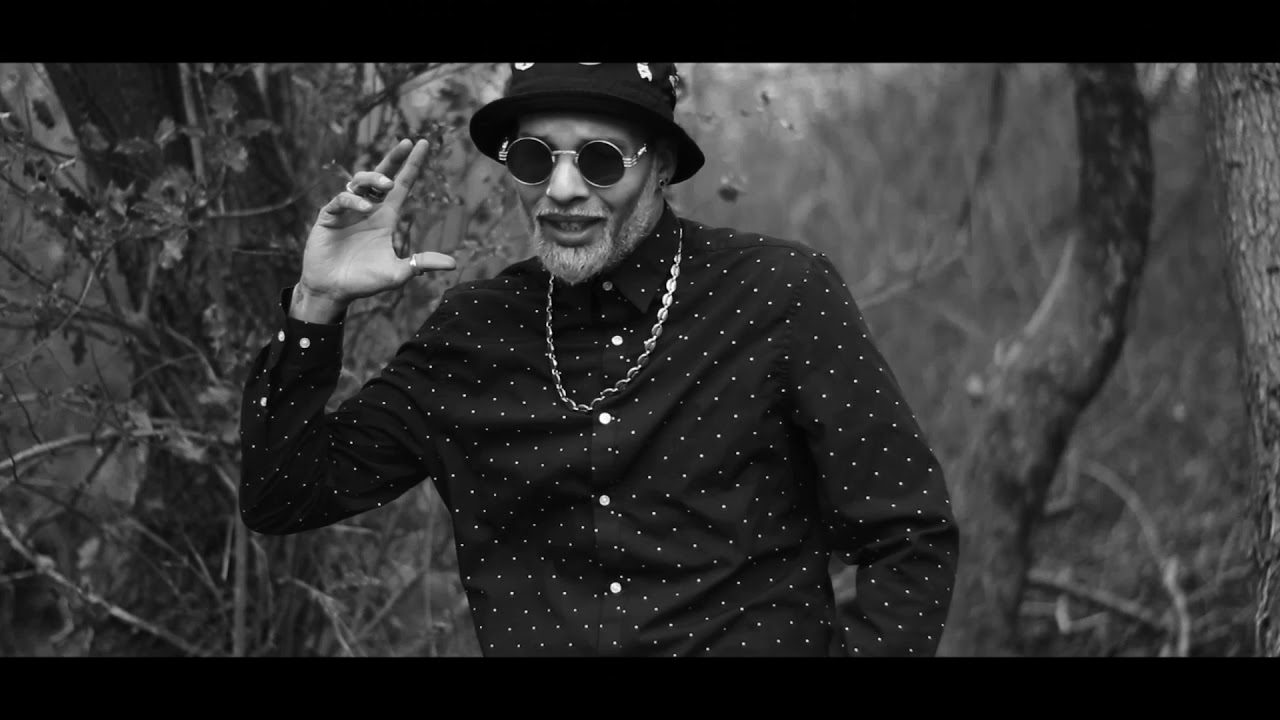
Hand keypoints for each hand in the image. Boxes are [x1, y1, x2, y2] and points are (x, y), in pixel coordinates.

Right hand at [295, 139, 456, 316]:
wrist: (333, 291)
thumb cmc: (364, 281)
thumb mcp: (398, 272)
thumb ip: (422, 263)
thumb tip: (453, 264)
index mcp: (386, 217)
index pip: (402, 184)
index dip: (412, 165)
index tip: (423, 144)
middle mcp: (368, 209)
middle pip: (382, 175)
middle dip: (394, 158)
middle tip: (407, 143)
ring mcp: (347, 211)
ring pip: (360, 181)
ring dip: (374, 178)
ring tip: (386, 185)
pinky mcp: (328, 216)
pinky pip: (341, 199)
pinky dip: (353, 200)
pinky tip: (365, 209)